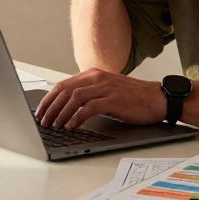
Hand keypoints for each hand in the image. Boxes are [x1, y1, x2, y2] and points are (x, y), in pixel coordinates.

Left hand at [35, 68, 166, 128]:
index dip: (48, 99)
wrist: (157, 98)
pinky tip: (72, 125)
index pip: (63, 84)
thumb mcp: (106, 90)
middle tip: (43, 121)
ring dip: (61, 113)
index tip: (41, 111)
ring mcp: (106, 88)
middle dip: (50, 107)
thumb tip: (66, 107)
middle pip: (64, 90)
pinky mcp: (114, 100)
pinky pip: (89, 107)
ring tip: (55, 125)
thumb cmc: (133, 97)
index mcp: (93, 74)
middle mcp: (97, 77)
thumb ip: (89, 94)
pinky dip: (77, 117)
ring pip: (74, 97)